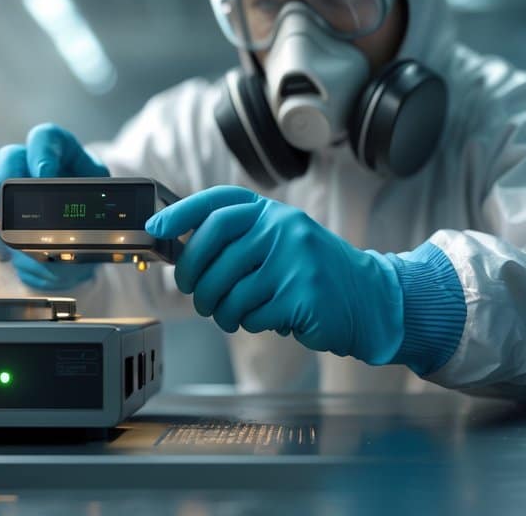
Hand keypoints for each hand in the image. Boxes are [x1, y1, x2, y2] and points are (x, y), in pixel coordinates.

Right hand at [0, 123, 107, 290]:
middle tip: (12, 201)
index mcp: (59, 154)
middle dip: (8, 177)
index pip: (47, 138)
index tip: (45, 175)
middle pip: (9, 157)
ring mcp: (0, 182)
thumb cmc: (89, 217)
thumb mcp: (98, 213)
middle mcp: (25, 162)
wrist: (76, 238)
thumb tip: (72, 239)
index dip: (43, 153)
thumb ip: (87, 223)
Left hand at [146, 186, 404, 363]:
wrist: (369, 299)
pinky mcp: (301, 295)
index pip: (217, 203)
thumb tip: (180, 250)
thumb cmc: (313, 273)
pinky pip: (251, 315)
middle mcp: (282, 228)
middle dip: (194, 278)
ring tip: (235, 314)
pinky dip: (250, 323)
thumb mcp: (280, 242)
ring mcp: (293, 260)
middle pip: (211, 250)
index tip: (156, 228)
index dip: (181, 214)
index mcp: (272, 211)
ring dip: (222, 311)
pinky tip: (267, 318)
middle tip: (197, 294)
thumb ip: (239, 239)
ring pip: (227, 291)